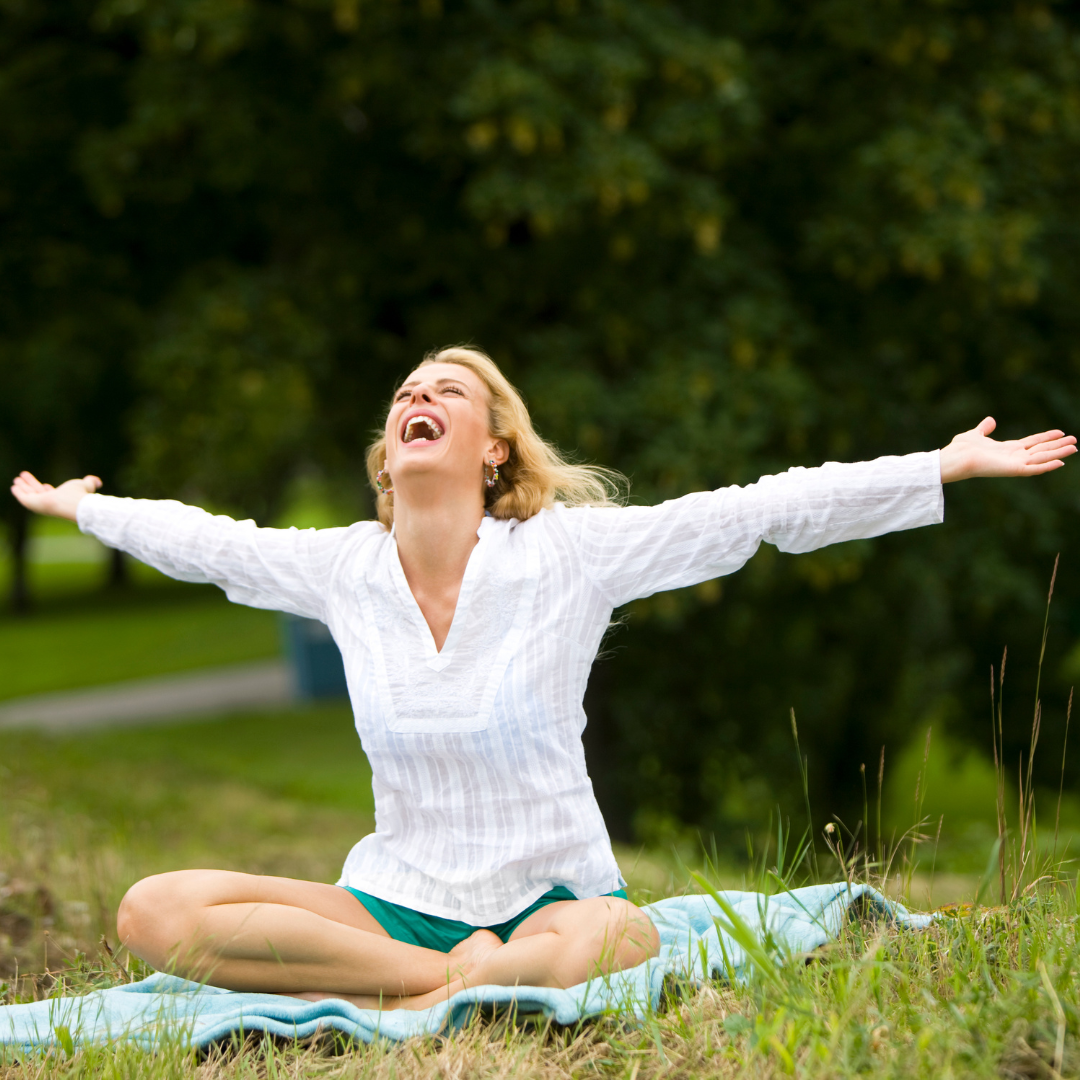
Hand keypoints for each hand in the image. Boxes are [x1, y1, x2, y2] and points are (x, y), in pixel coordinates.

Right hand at [10, 471, 102, 520]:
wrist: (74, 505)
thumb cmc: (80, 495)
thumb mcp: (86, 485)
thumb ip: (90, 482)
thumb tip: (98, 482)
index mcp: (60, 499)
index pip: (51, 495)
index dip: (47, 490)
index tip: (45, 485)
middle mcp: (49, 502)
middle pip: (38, 493)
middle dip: (31, 485)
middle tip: (24, 477)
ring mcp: (40, 504)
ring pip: (29, 494)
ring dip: (23, 486)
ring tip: (17, 479)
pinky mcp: (32, 504)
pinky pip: (23, 498)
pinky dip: (18, 492)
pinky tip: (14, 486)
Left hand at [939, 418, 1076, 482]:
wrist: (955, 457)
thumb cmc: (961, 448)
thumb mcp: (975, 434)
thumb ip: (984, 429)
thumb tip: (990, 421)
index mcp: (1007, 449)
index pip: (1031, 443)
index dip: (1046, 437)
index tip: (1060, 432)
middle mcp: (1013, 457)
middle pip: (1041, 450)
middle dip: (1057, 445)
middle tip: (1074, 441)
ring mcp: (1014, 464)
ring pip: (1041, 458)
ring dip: (1058, 453)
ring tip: (1074, 447)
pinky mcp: (1012, 470)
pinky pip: (1033, 469)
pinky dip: (1046, 466)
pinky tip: (1060, 462)